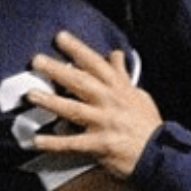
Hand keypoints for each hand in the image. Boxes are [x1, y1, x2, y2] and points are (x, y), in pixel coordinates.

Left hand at [27, 31, 160, 178]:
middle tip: (37, 60)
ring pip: (74, 109)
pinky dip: (54, 143)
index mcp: (119, 89)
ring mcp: (104, 123)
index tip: (61, 37)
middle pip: (81, 82)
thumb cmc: (147, 124)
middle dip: (58, 70)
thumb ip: (122, 75)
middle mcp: (110, 102)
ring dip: (52, 102)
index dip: (78, 49)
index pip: (97, 64)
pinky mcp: (100, 144)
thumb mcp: (138, 94)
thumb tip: (115, 55)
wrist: (159, 153)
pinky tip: (36, 140)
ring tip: (32, 94)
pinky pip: (73, 143)